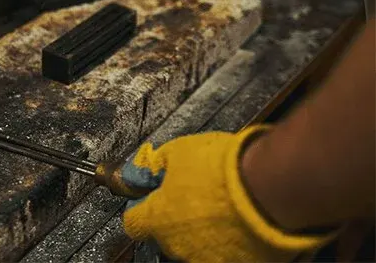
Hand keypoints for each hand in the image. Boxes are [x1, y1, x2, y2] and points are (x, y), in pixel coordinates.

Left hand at [120, 125, 334, 261]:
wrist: (268, 187)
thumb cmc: (221, 168)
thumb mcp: (179, 151)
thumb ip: (157, 165)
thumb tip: (143, 170)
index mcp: (158, 219)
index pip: (134, 223)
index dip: (143, 208)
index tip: (153, 198)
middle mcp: (178, 247)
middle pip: (167, 235)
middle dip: (178, 218)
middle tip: (198, 195)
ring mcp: (208, 260)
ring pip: (197, 246)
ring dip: (205, 231)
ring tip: (226, 208)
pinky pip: (227, 253)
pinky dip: (231, 242)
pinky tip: (243, 223)